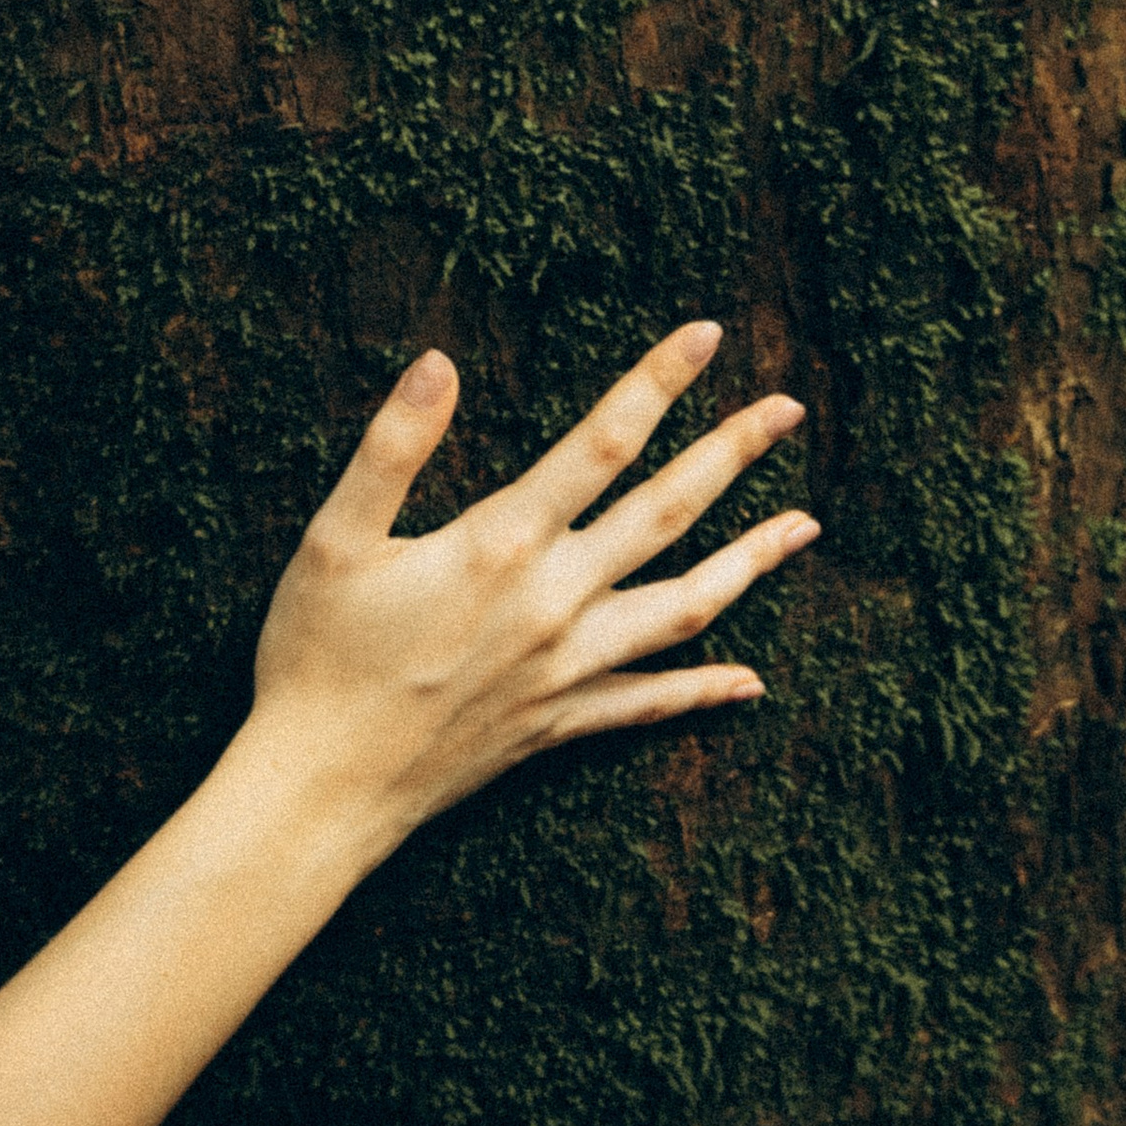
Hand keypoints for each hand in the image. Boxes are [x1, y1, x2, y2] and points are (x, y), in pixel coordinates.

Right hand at [246, 321, 815, 873]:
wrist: (318, 791)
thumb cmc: (318, 656)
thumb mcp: (336, 536)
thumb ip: (392, 444)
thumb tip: (437, 361)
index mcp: (503, 543)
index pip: (602, 442)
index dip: (657, 381)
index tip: (707, 334)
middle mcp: (554, 602)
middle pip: (668, 511)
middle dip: (733, 452)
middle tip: (790, 406)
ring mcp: (567, 669)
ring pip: (685, 606)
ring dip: (751, 560)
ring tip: (807, 524)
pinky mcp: (560, 724)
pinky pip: (651, 704)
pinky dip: (705, 690)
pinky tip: (753, 682)